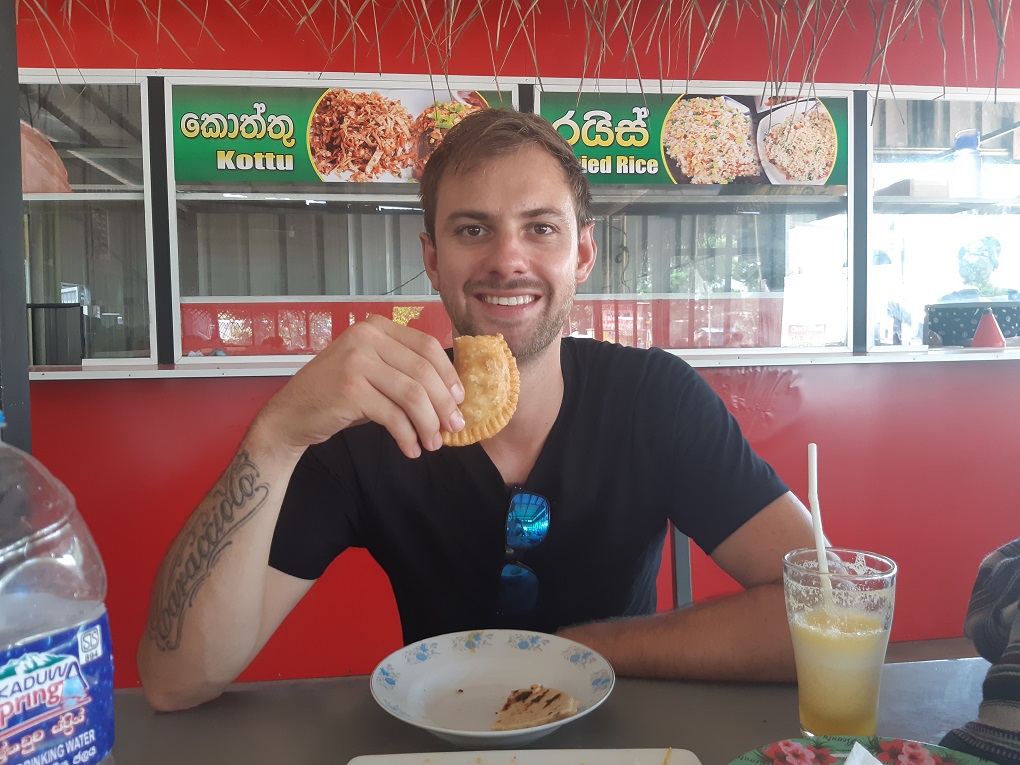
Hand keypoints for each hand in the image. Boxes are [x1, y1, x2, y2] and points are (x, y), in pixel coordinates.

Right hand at [256, 315, 464, 458]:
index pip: (426, 346)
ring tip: (434, 443)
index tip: (459, 400)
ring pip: (412, 395)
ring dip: (429, 424)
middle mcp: (365, 337)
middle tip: (454, 427)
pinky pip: (393, 416)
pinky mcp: (350, 389)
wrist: (291, 414)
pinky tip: (411, 449)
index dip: (448, 375)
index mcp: (375, 327)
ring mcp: (356, 361)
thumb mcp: (372, 371)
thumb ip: (403, 372)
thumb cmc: (337, 394)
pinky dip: (407, 436)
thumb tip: (451, 395)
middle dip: (444, 403)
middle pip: (424, 371)